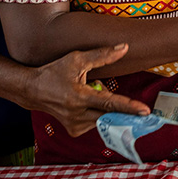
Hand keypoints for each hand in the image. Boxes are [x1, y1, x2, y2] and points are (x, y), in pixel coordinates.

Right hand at [23, 44, 150, 136]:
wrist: (32, 90)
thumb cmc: (54, 72)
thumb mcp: (76, 59)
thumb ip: (102, 55)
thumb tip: (124, 47)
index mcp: (78, 97)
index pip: (109, 103)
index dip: (129, 106)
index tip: (145, 111)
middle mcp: (77, 114)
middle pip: (111, 114)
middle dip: (125, 111)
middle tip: (141, 110)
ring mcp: (75, 125)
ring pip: (104, 117)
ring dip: (105, 107)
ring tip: (91, 94)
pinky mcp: (74, 131)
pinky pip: (96, 122)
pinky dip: (97, 113)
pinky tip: (86, 105)